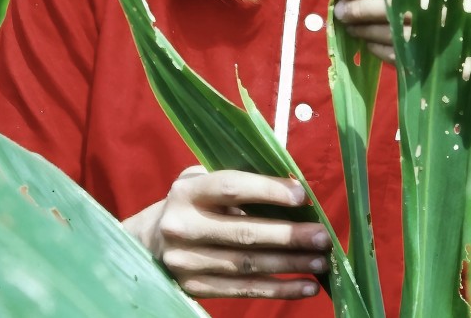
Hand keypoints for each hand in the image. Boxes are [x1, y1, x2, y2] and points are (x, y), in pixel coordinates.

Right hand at [123, 166, 328, 299]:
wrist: (148, 242)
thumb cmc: (191, 205)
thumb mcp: (203, 182)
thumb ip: (240, 181)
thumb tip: (294, 188)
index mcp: (187, 192)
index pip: (231, 188)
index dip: (268, 191)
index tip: (302, 196)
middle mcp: (182, 226)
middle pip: (243, 233)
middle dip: (288, 236)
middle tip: (322, 236)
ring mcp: (186, 261)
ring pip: (246, 265)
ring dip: (289, 265)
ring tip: (320, 262)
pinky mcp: (193, 287)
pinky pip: (243, 289)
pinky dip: (277, 289)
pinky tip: (304, 286)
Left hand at [333, 0, 470, 63]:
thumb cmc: (443, 1)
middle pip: (398, 2)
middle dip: (362, 7)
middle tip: (340, 11)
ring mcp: (452, 31)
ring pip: (397, 30)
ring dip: (367, 29)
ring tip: (349, 26)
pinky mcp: (445, 58)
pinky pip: (404, 54)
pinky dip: (380, 48)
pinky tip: (368, 43)